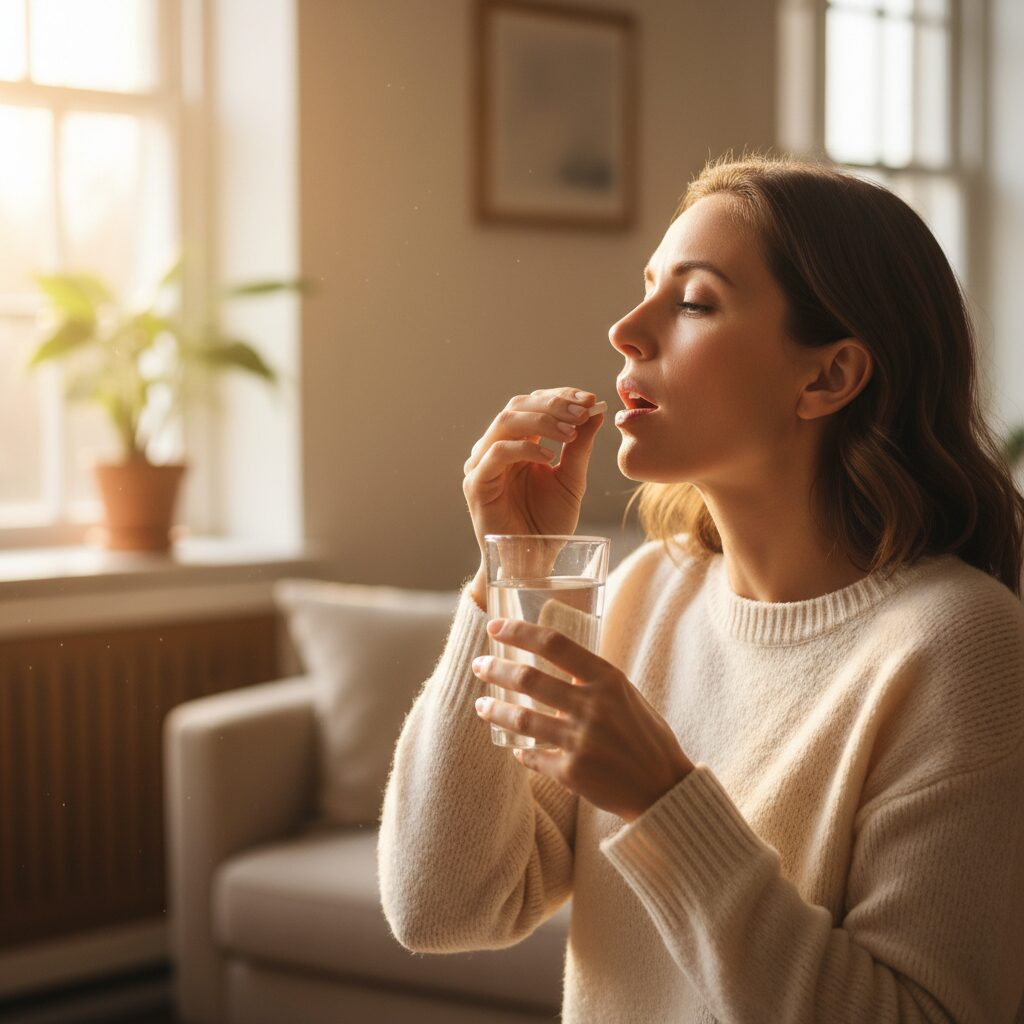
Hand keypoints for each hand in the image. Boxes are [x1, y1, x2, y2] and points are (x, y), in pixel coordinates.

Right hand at [462, 388, 604, 560]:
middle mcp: (495, 448)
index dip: (559, 396)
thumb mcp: (572, 479)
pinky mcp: (476, 485)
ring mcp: (482, 465)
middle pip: (517, 407)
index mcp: (517, 442)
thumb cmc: (549, 523)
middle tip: (582, 412)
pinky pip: (495, 454)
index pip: (532, 404)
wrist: (533, 562)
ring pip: (504, 423)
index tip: (589, 399)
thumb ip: (579, 445)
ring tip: (570, 433)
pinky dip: (524, 449)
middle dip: (552, 405)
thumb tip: (595, 410)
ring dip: (540, 422)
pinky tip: (550, 457)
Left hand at [471, 617, 693, 822]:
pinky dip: (521, 751)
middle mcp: (592, 706)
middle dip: (496, 669)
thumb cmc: (646, 737)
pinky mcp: (571, 772)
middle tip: (479, 666)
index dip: (519, 632)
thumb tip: (554, 665)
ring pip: (521, 718)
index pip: (554, 644)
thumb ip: (592, 681)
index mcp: (607, 679)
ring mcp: (580, 740)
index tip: (494, 628)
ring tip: (480, 705)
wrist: (663, 787)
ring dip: (494, 709)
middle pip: (528, 678)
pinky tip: (514, 747)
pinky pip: (533, 757)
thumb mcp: (626, 696)